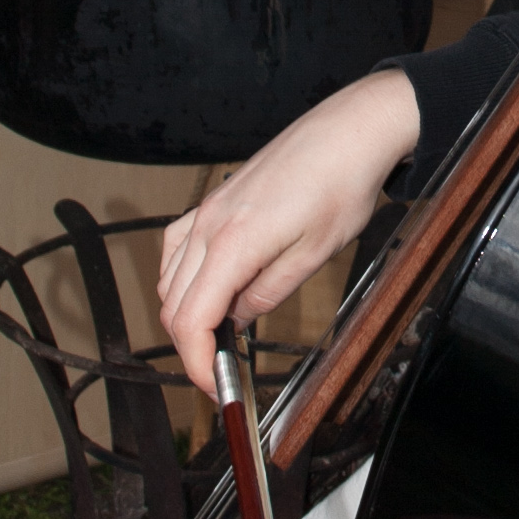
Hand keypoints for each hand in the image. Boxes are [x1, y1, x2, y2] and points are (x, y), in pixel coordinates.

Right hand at [158, 67, 418, 390]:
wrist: (350, 130)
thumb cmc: (342, 185)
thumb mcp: (314, 253)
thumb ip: (267, 293)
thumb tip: (237, 321)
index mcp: (233, 243)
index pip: (191, 320)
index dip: (197, 364)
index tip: (216, 388)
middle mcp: (209, 224)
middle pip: (172, 304)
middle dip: (191, 346)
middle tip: (223, 371)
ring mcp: (208, 209)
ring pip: (168, 277)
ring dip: (184, 313)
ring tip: (218, 335)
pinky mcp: (216, 199)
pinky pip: (177, 246)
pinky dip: (180, 278)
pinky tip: (206, 288)